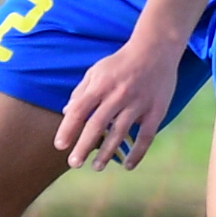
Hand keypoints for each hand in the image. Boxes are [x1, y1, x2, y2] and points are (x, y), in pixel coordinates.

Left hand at [57, 32, 186, 170]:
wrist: (156, 49)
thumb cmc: (121, 62)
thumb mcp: (97, 71)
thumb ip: (81, 91)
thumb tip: (66, 113)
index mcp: (101, 84)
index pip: (80, 110)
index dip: (68, 129)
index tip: (60, 145)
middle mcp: (118, 95)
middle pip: (97, 125)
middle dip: (84, 146)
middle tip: (74, 163)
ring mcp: (138, 104)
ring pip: (120, 133)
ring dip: (107, 153)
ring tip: (96, 166)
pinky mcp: (156, 111)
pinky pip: (145, 137)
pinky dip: (137, 153)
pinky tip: (127, 165)